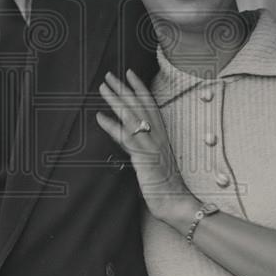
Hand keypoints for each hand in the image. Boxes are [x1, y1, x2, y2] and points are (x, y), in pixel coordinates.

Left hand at [96, 69, 189, 219]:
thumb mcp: (154, 160)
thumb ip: (141, 145)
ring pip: (132, 116)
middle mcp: (157, 136)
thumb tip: (126, 136)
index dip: (140, 88)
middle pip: (139, 106)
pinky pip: (126, 138)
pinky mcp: (144, 157)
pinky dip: (112, 127)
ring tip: (103, 88)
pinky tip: (100, 117)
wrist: (175, 201)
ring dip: (116, 100)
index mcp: (161, 135)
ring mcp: (151, 145)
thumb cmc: (166, 184)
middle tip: (109, 75)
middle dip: (123, 88)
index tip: (130, 73)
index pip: (151, 105)